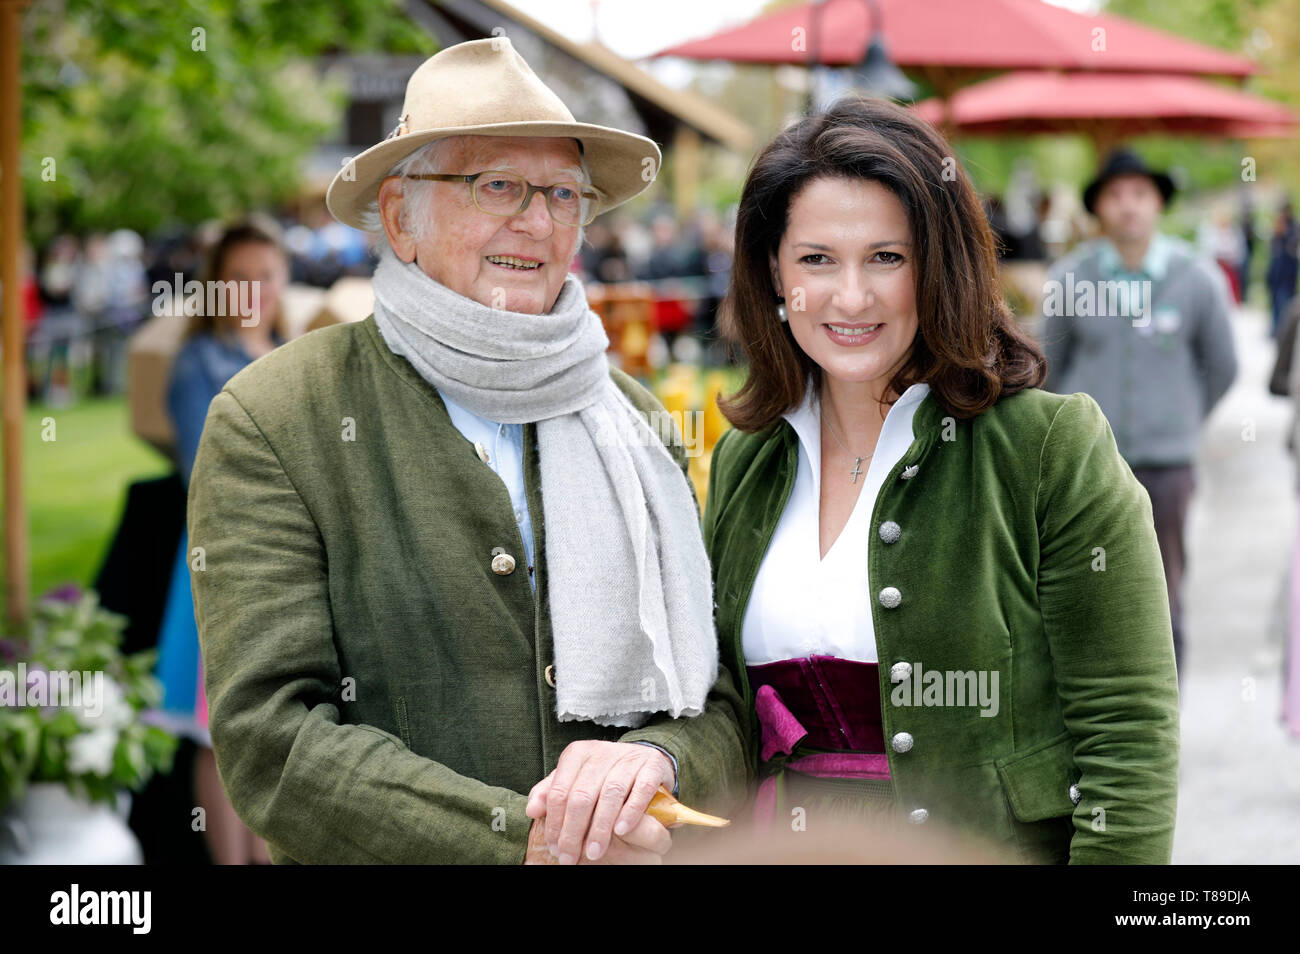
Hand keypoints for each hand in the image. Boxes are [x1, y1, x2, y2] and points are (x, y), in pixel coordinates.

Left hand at [524, 740, 674, 863]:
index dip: (555, 823)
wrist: (644, 760)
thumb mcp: (574, 779)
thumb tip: (532, 810)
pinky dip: (630, 812)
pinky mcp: (651, 765)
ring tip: (594, 852)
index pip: (559, 792)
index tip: (555, 848)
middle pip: (582, 796)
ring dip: (600, 828)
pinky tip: (621, 830)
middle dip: (574, 832)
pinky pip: (641, 790)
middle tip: (570, 857)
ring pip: (610, 794)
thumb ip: (551, 793)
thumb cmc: (603, 775)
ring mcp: (628, 758)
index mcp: (577, 754)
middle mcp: (601, 752)